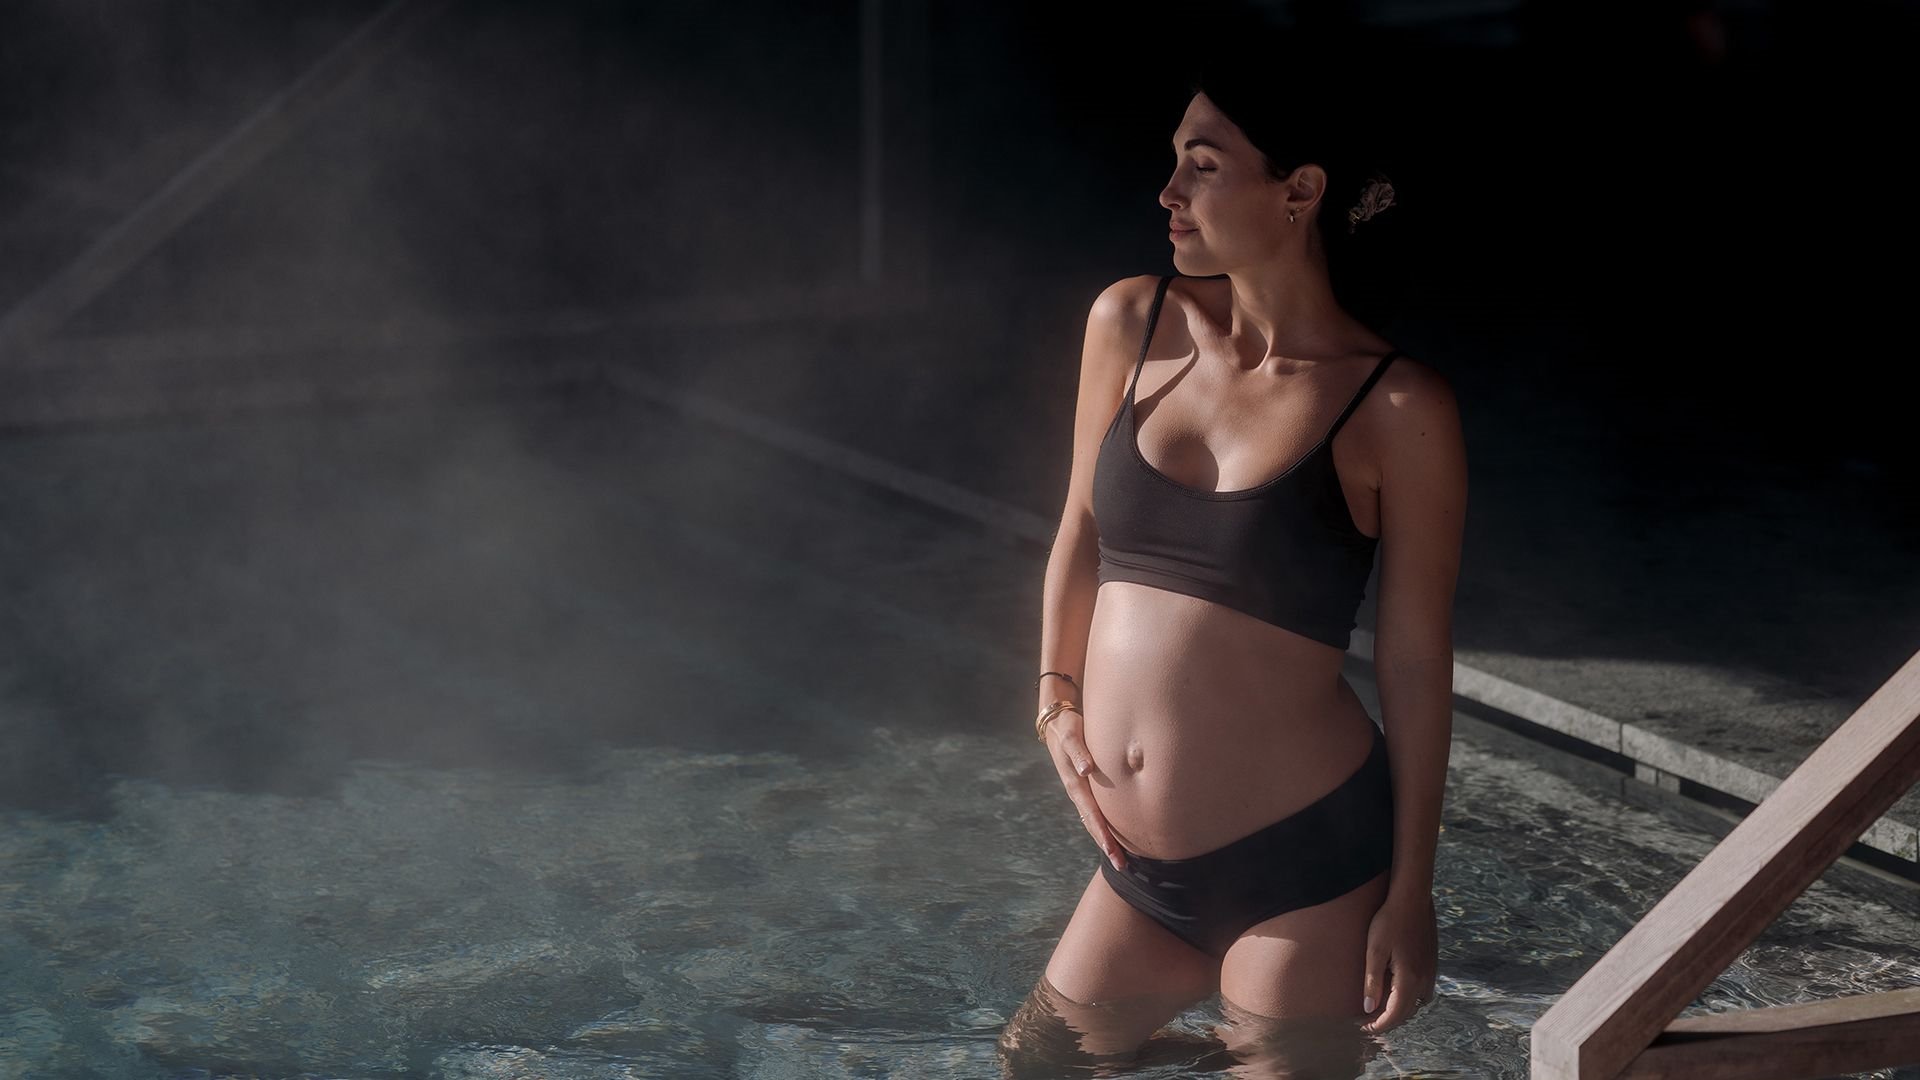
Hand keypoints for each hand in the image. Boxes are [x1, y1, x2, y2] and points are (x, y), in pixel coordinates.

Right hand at [1042, 708, 1125, 870]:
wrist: (1056, 722)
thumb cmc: (1067, 727)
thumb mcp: (1070, 735)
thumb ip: (1078, 751)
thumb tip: (1086, 769)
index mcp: (1076, 783)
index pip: (1092, 815)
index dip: (1103, 834)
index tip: (1113, 852)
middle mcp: (1078, 791)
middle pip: (1093, 824)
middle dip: (1107, 845)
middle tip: (1122, 866)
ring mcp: (1081, 790)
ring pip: (1094, 820)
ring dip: (1106, 839)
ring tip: (1120, 858)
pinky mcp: (1085, 785)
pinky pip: (1095, 810)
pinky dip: (1104, 825)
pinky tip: (1114, 834)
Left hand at [1359, 887, 1436, 1034]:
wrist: (1411, 898)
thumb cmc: (1389, 921)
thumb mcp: (1374, 950)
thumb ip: (1371, 981)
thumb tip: (1368, 1008)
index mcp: (1409, 979)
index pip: (1395, 1015)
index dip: (1379, 1026)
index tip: (1363, 1028)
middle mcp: (1424, 979)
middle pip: (1407, 1012)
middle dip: (1388, 1021)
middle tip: (1367, 1021)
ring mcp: (1431, 971)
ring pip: (1417, 1002)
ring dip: (1401, 1010)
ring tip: (1381, 1008)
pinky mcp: (1432, 963)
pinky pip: (1423, 990)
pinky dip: (1410, 997)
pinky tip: (1396, 990)